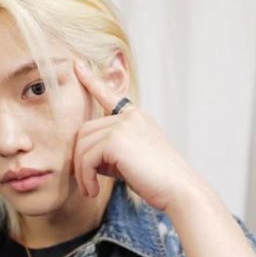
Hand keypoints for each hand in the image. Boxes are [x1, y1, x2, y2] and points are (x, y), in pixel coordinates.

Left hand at [73, 60, 202, 211]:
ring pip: (82, 146)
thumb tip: (83, 155)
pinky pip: (86, 158)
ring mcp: (123, 125)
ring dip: (81, 172)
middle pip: (85, 131)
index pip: (110, 96)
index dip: (91, 81)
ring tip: (89, 190)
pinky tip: (92, 191)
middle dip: (80, 160)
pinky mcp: (116, 140)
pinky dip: (85, 177)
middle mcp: (130, 117)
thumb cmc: (157, 181)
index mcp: (136, 117)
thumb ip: (110, 150)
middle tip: (87, 183)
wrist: (178, 190)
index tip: (77, 65)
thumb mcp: (132, 159)